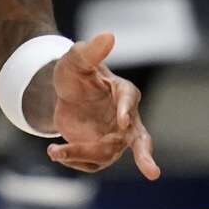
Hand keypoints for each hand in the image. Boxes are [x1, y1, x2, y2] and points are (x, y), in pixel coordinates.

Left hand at [47, 33, 159, 178]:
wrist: (62, 91)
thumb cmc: (75, 71)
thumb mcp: (77, 58)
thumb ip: (92, 50)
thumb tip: (109, 35)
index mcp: (124, 93)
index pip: (129, 100)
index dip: (125, 110)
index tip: (122, 120)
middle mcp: (126, 120)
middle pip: (140, 140)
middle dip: (145, 156)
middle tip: (153, 172)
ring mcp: (114, 138)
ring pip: (107, 154)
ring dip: (82, 154)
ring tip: (55, 151)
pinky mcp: (100, 151)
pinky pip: (91, 162)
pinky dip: (74, 160)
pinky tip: (55, 152)